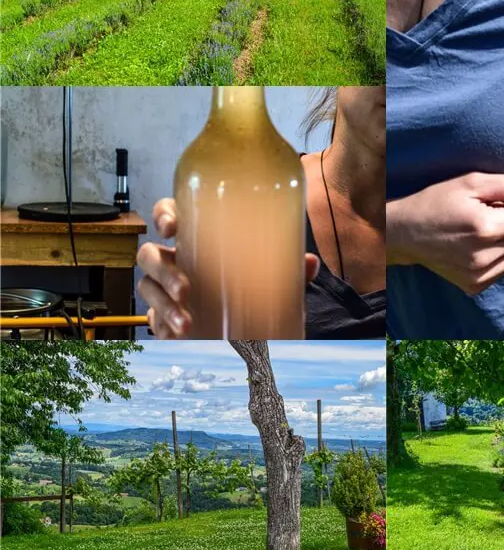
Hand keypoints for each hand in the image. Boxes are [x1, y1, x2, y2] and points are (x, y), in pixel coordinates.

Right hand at [137, 198, 319, 338]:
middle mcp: (176, 260)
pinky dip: (163, 326)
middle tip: (187, 288)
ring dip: (163, 304)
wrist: (244, 325)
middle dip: (164, 270)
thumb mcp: (272, 277)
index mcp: (196, 239)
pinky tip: (177, 334)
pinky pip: (153, 318)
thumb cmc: (250, 287)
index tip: (172, 226)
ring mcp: (166, 289)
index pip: (169, 216)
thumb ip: (290, 270)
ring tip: (186, 322)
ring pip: (148, 286)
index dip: (163, 215)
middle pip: (150, 254)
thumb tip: (309, 263)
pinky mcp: (164, 315)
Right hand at [387, 173, 503, 294]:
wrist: (405, 234)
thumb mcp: (470, 182)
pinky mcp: (475, 287)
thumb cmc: (437, 202)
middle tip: (488, 216)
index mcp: (486, 228)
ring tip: (482, 232)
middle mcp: (484, 256)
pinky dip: (499, 256)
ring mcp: (479, 276)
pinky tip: (476, 248)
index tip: (502, 203)